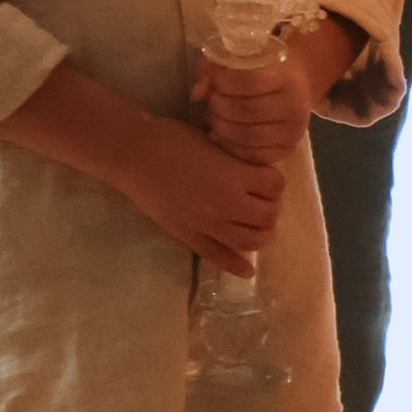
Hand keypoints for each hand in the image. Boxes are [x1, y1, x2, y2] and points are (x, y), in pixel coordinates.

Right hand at [123, 120, 284, 275]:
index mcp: (235, 176)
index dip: (275, 180)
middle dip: (271, 207)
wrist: (135, 156)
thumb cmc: (173, 139)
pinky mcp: (190, 237)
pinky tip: (248, 271)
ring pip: (250, 241)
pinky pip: (218, 257)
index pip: (276, 185)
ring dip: (262, 235)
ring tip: (259, 227)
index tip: (267, 177)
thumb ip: (236, 159)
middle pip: (268, 215)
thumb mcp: (214, 141)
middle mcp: (227, 204)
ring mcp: (208, 224)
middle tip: (263, 201)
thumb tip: (253, 168)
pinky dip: (236, 266)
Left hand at [197, 17, 363, 158]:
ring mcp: (293, 131)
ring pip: (249, 137)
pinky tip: (220, 135)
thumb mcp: (240, 57)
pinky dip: (231, 147)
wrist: (298, 83)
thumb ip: (213, 68)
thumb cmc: (263, 67)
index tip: (216, 82)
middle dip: (220, 107)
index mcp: (287, 76)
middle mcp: (295, 105)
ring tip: (215, 117)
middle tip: (212, 102)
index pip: (251, 82)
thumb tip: (196, 95)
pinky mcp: (288, 150)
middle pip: (247, 111)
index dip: (225, 83)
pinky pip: (254, 156)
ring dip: (222, 128)